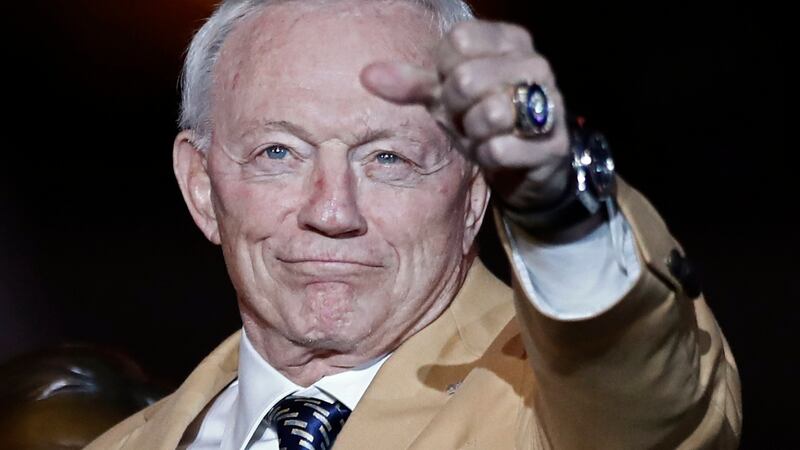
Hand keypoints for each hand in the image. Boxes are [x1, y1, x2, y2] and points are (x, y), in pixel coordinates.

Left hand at [361, 20, 571, 210]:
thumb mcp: (443, 99)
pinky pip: (501, 148)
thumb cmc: (479, 120)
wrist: (523, 165)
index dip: (444, 71)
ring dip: (474, 133)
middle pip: (467, 78)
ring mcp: (550, 102)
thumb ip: (410, 84)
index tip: (453, 87)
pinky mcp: (552, 144)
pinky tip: (496, 153)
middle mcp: (534, 64)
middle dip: (456, 107)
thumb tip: (367, 75)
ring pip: (490, 112)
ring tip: (481, 134)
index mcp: (508, 40)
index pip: (458, 40)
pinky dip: (488, 156)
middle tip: (465, 117)